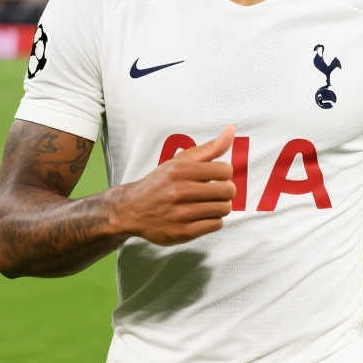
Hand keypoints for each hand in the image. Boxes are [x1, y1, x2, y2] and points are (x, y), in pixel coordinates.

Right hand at [117, 126, 235, 245]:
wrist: (131, 210)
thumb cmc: (160, 183)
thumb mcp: (179, 161)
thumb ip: (208, 148)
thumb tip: (231, 130)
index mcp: (179, 170)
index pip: (225, 170)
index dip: (225, 173)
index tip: (216, 176)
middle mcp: (179, 191)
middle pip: (228, 191)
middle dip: (226, 191)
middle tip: (215, 191)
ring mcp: (180, 213)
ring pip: (223, 209)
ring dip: (220, 206)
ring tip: (208, 203)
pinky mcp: (183, 232)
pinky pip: (216, 225)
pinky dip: (213, 220)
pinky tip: (201, 215)